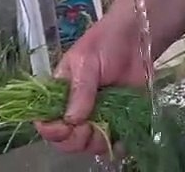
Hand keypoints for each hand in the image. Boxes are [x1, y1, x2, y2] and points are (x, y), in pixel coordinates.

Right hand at [34, 3, 149, 156]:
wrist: (138, 38)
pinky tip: (122, 134)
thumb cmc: (106, 42)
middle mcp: (76, 110)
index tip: (65, 127)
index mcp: (59, 95)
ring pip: (90, 145)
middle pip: (67, 141)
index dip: (52, 131)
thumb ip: (79, 90)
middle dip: (76, 140)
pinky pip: (115, 143)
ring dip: (98, 142)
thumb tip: (72, 120)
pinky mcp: (119, 120)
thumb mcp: (86, 61)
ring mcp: (98, 117)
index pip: (46, 122)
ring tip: (109, 123)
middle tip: (89, 127)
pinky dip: (118, 143)